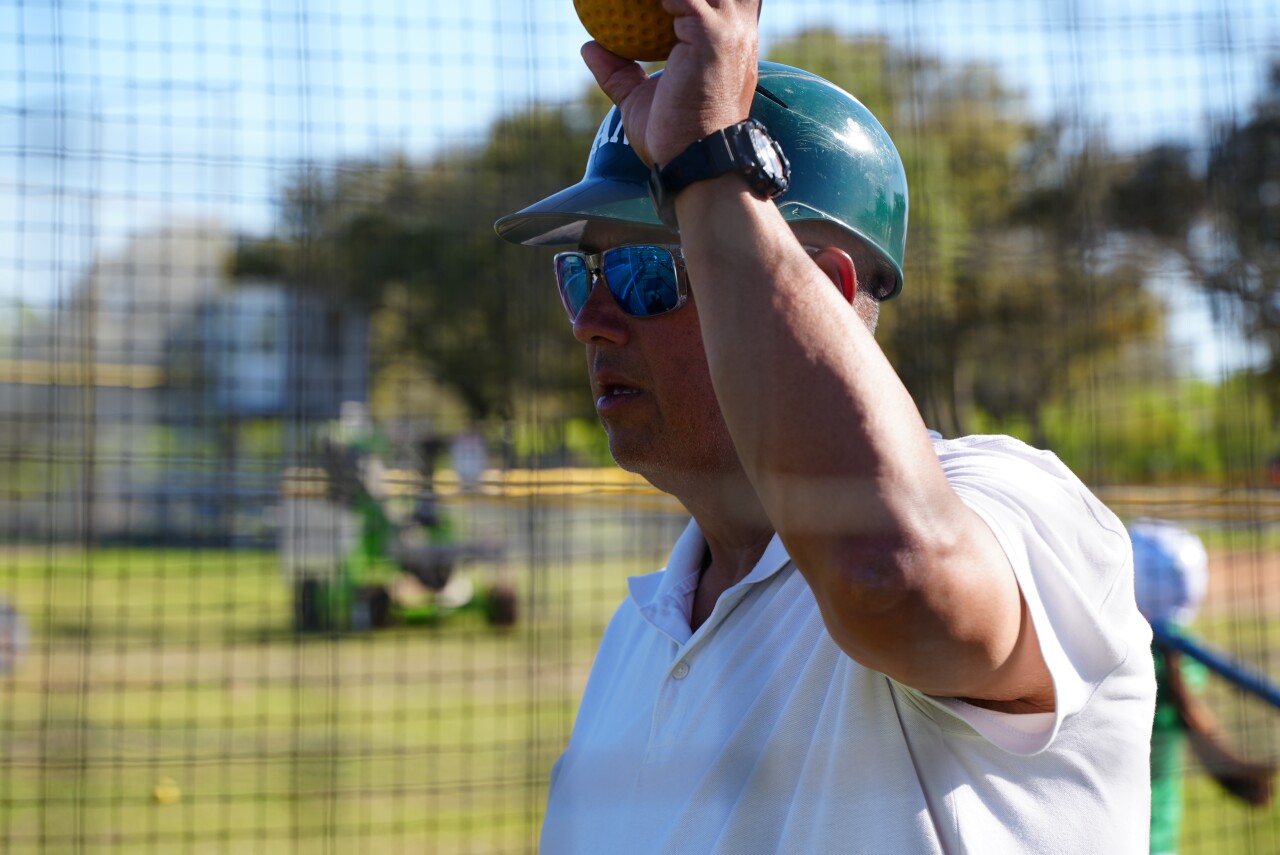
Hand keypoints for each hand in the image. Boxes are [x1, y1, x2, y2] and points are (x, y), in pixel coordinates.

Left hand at [580, 0, 760, 166]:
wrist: (695, 163)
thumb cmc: (672, 140)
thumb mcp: (640, 99)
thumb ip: (620, 70)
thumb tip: (589, 46)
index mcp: (728, 39)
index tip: (649, 4)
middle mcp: (737, 27)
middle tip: (634, 1)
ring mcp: (729, 29)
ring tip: (629, 2)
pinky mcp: (712, 34)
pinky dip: (655, 1)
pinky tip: (629, 4)